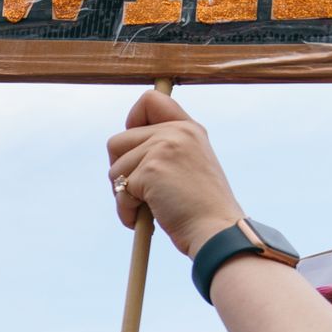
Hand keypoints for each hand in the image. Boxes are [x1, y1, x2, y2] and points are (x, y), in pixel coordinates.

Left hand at [106, 90, 245, 256]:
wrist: (216, 231)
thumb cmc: (199, 208)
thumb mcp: (187, 166)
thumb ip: (163, 149)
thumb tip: (118, 149)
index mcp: (188, 128)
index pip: (150, 99)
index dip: (132, 120)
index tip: (136, 148)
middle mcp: (177, 132)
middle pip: (117, 141)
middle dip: (120, 171)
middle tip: (139, 192)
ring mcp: (164, 148)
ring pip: (115, 168)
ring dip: (123, 195)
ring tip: (146, 208)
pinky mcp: (151, 170)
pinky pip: (120, 190)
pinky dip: (126, 211)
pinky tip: (143, 221)